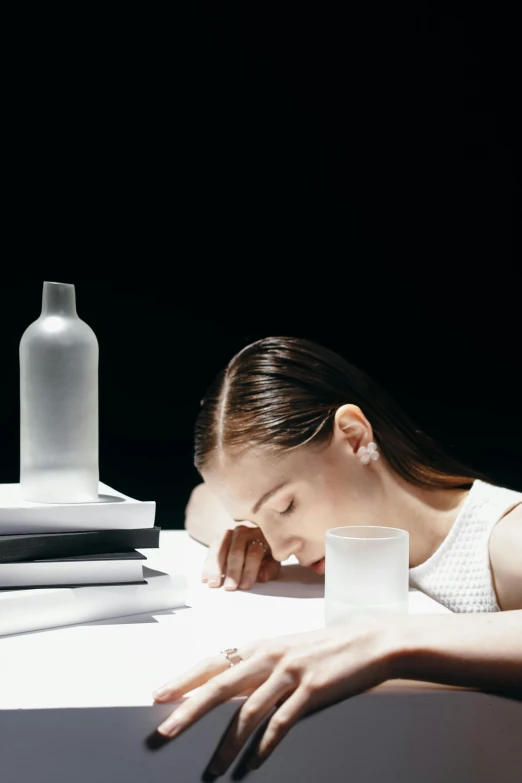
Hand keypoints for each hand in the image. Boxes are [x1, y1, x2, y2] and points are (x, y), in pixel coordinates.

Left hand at [152, 620, 397, 773]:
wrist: (368, 641)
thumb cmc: (325, 646)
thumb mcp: (287, 649)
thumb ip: (259, 665)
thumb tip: (228, 684)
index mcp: (261, 645)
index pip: (213, 663)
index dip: (185, 679)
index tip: (159, 695)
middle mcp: (270, 656)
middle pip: (220, 686)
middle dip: (189, 710)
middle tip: (165, 731)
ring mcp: (291, 673)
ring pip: (247, 712)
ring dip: (226, 744)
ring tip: (211, 769)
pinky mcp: (312, 691)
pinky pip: (281, 723)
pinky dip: (264, 745)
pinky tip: (253, 763)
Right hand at [202, 525, 280, 590]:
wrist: (257, 538)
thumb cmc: (267, 554)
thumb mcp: (274, 561)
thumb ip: (270, 569)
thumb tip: (262, 577)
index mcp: (261, 536)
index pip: (254, 552)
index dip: (249, 570)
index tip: (244, 586)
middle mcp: (244, 532)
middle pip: (236, 551)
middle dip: (232, 571)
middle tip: (229, 587)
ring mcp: (230, 534)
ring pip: (220, 549)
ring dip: (216, 568)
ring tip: (214, 583)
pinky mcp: (219, 539)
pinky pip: (211, 550)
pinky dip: (208, 565)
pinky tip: (206, 578)